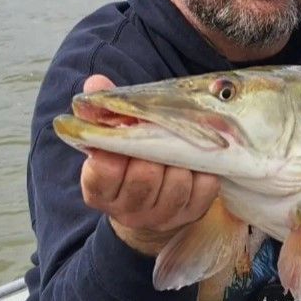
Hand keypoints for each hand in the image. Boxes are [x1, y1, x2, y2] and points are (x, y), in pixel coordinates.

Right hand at [77, 74, 221, 256]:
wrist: (147, 206)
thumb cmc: (127, 163)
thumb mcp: (109, 140)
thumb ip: (101, 112)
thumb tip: (96, 83)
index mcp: (100, 191)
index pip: (102, 173)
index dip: (114, 150)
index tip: (123, 130)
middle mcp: (128, 209)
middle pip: (144, 178)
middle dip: (152, 151)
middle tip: (157, 135)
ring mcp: (160, 216)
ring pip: (176, 186)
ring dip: (180, 161)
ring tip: (177, 147)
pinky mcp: (190, 215)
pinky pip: (204, 191)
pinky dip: (204, 173)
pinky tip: (197, 162)